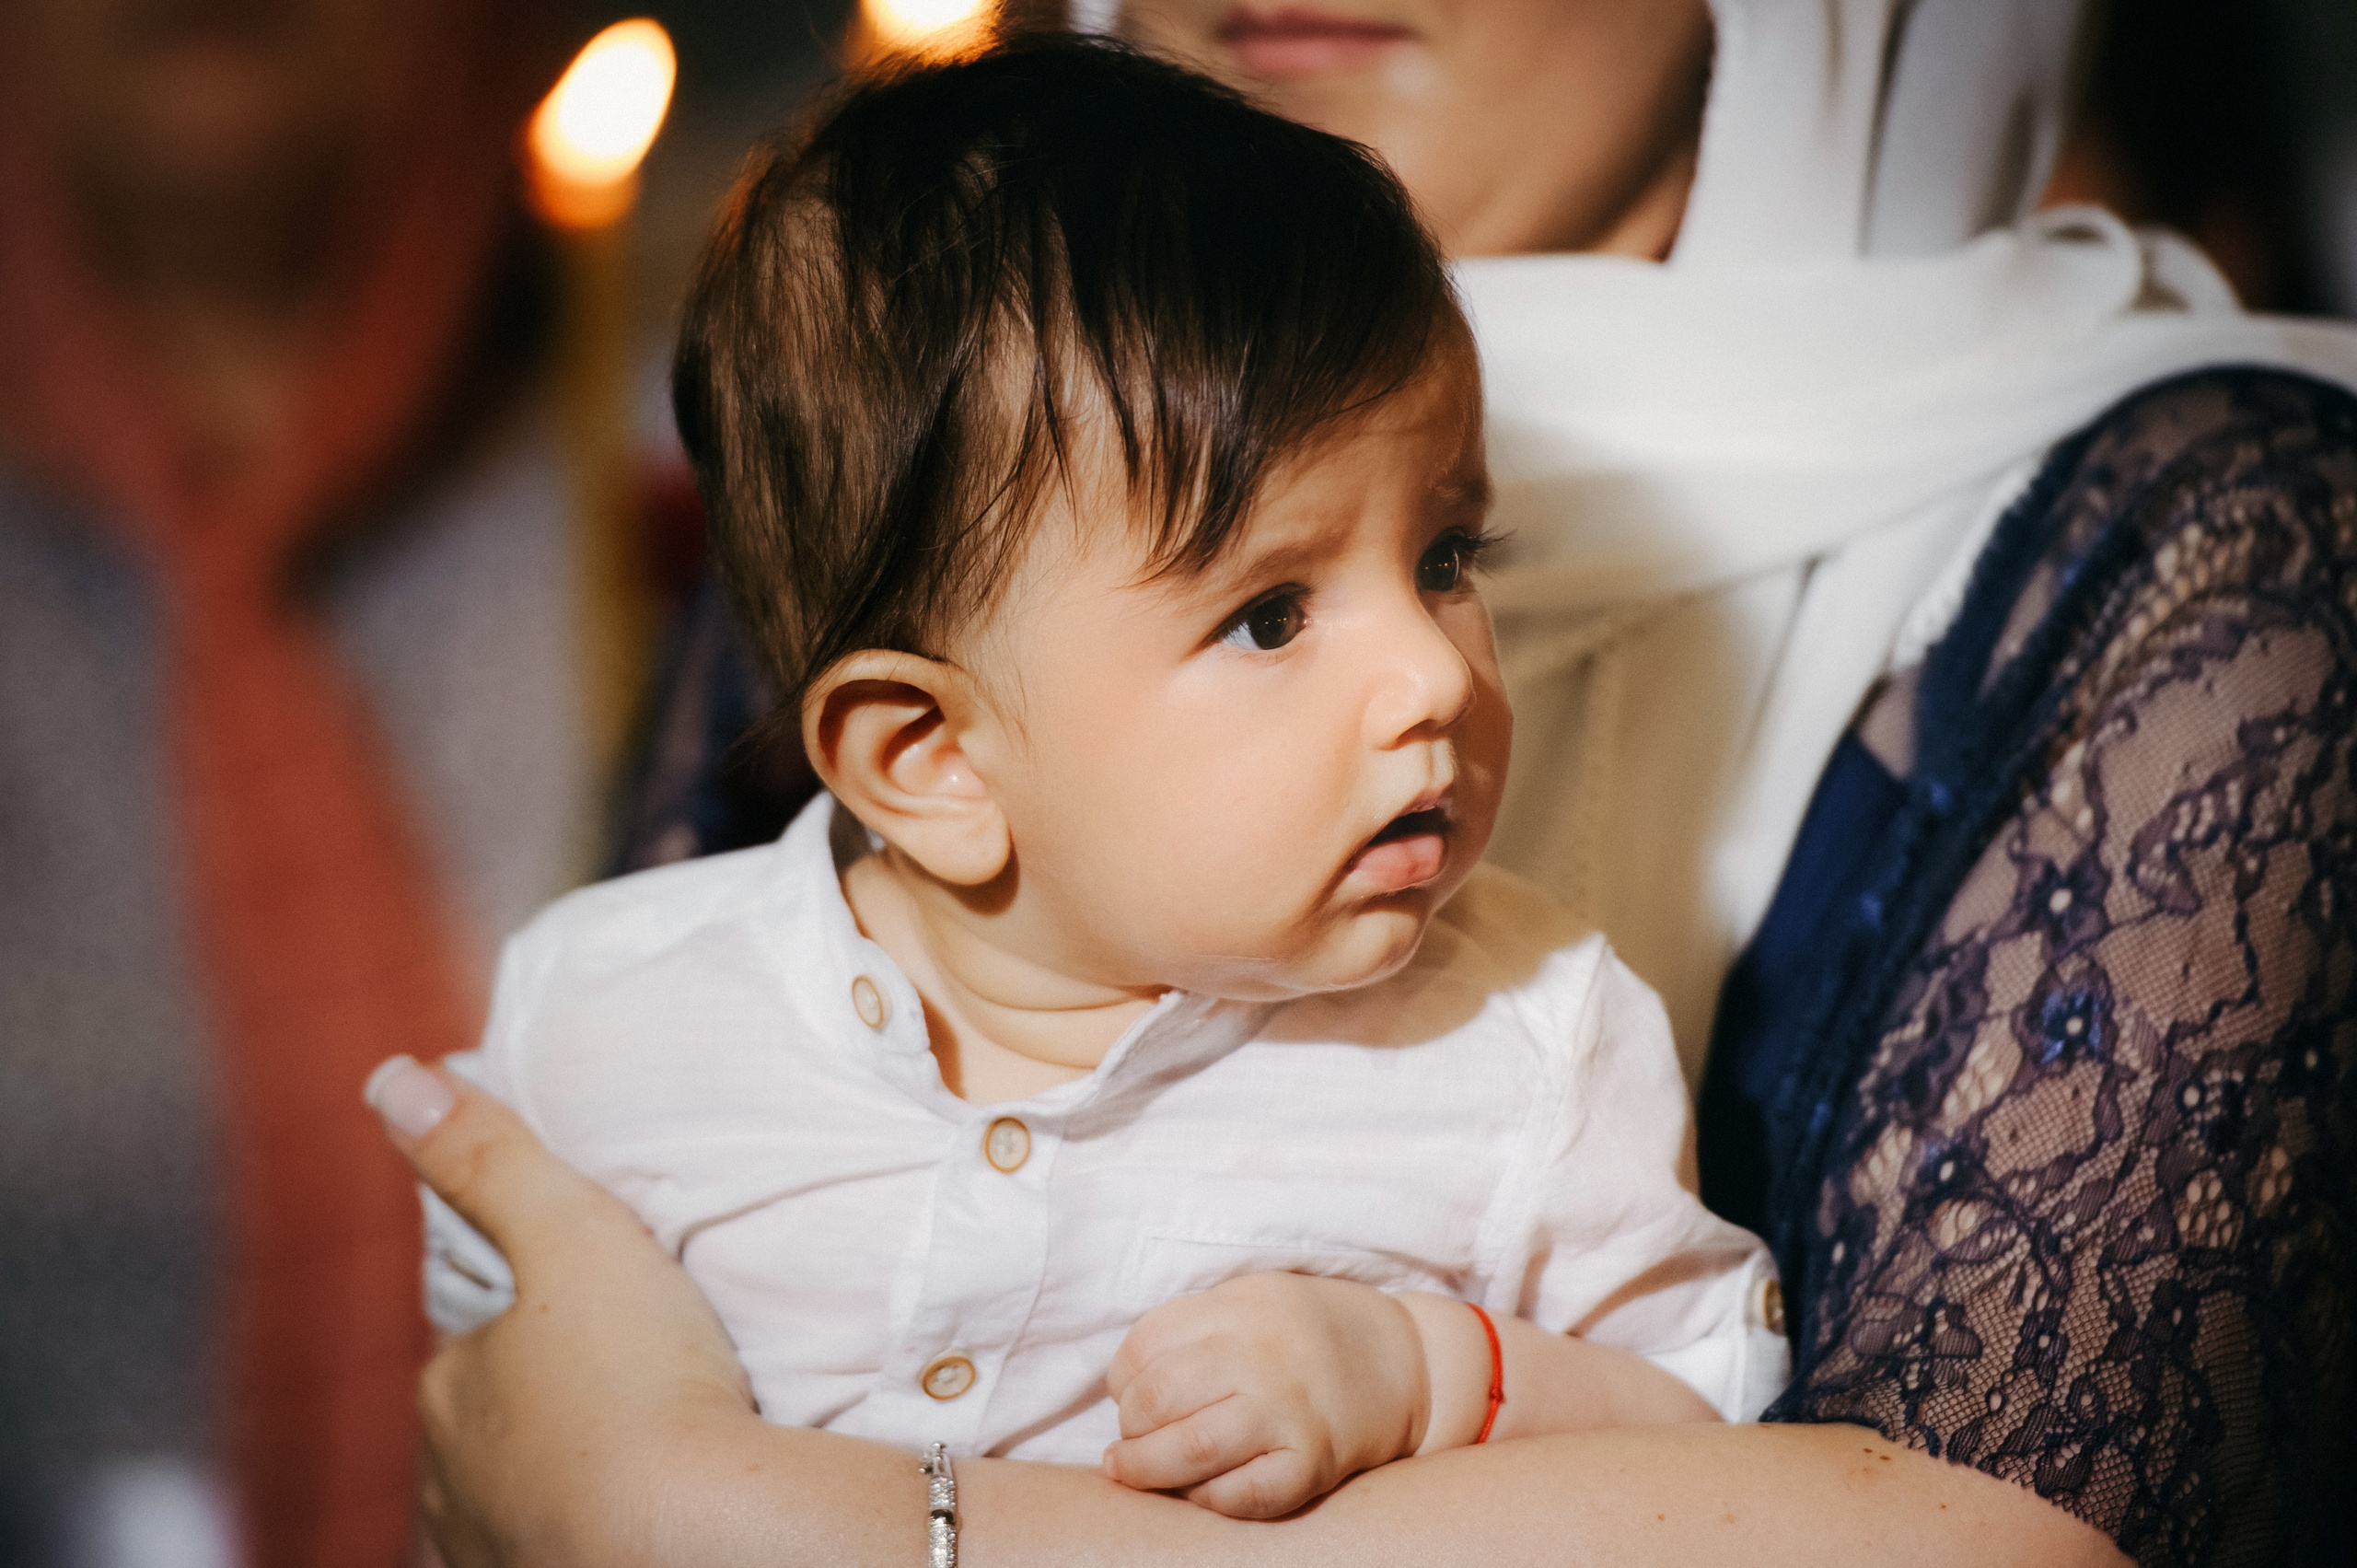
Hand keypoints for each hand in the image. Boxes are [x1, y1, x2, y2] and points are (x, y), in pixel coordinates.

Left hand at [367, 1057, 761, 1567]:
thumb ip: (490, 1157)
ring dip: (576, 1472)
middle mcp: (453, 1488)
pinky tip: (652, 1512)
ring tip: (660, 1445)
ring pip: (529, 1497)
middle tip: (644, 1373)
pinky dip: (600, 1531)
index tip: (600, 1310)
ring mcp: (502, 1554)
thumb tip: (393, 1076)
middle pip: (499, 1426)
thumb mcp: (571, 1234)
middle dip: (550, 1403)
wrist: (699, 1539)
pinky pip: (572, 1548)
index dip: (534, 1319)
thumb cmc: (638, 1382)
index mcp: (448, 1394)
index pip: (474, 1343)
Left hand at [1100, 1272, 1427, 1519]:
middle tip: (1128, 1439)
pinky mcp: (1312, 1463)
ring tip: (1131, 1468)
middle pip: (1158, 1396)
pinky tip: (1195, 1489)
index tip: (1127, 1393)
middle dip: (1129, 1425)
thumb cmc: (1308, 1333)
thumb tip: (1122, 1381)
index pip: (1147, 1343)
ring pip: (1189, 1448)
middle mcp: (1263, 1355)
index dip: (1122, 1377)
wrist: (1407, 1361)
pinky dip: (1203, 1499)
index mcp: (1241, 1308)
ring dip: (1145, 1467)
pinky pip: (1239, 1495)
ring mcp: (1289, 1411)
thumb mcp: (1252, 1300)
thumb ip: (1194, 1327)